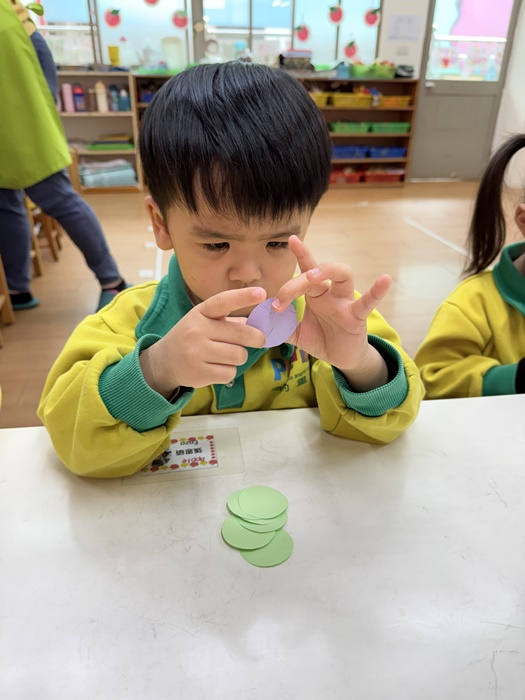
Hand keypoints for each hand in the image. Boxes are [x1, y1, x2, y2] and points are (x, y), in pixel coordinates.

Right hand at [140, 287, 266, 397]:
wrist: (164, 361)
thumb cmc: (193, 337)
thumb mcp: (205, 321)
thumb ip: (230, 321)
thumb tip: (259, 324)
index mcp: (200, 312)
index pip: (223, 302)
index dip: (243, 297)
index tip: (262, 293)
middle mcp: (197, 330)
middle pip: (241, 334)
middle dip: (256, 338)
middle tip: (260, 340)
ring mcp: (196, 352)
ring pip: (238, 355)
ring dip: (239, 357)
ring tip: (228, 356)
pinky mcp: (198, 373)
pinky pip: (230, 373)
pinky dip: (229, 372)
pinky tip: (217, 367)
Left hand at [273, 236, 391, 390]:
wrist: (342, 359)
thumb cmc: (322, 340)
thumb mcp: (296, 335)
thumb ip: (279, 327)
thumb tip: (259, 322)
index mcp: (315, 294)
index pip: (306, 268)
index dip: (301, 253)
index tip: (291, 239)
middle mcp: (330, 292)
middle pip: (316, 273)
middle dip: (296, 282)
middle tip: (280, 301)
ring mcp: (345, 302)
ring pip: (343, 274)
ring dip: (327, 270)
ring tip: (312, 276)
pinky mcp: (357, 316)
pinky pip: (368, 301)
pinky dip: (377, 291)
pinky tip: (385, 279)